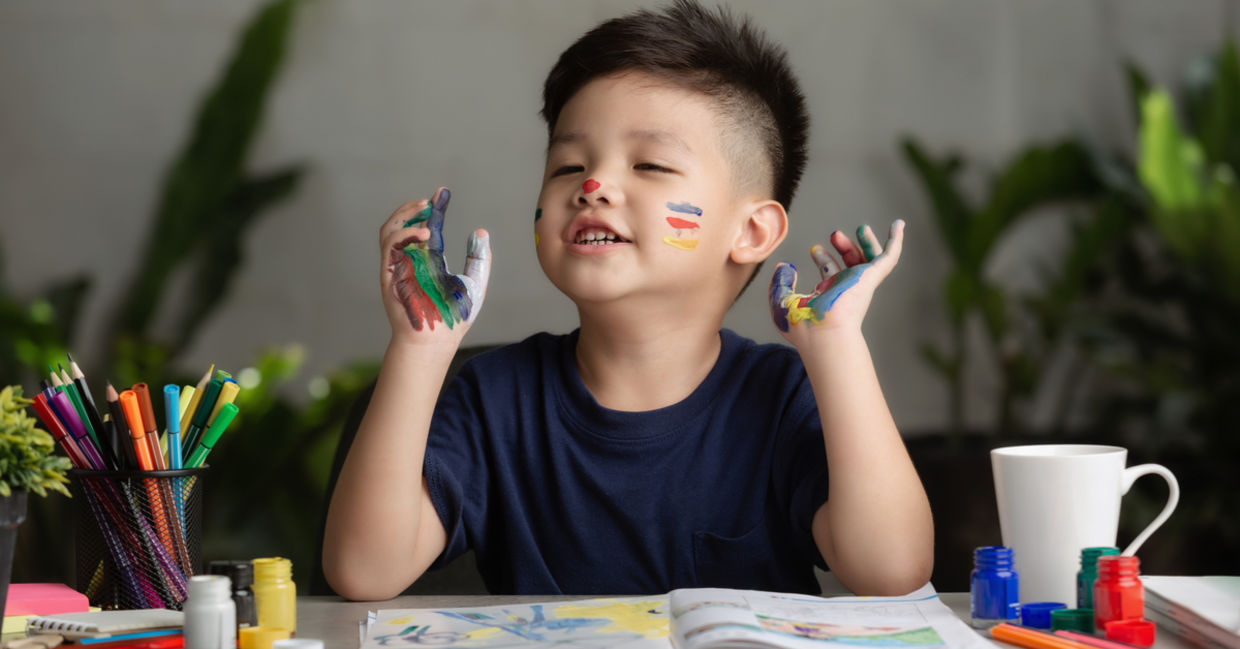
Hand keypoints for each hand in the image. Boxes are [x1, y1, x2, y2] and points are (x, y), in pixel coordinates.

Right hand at [380, 187, 490, 343]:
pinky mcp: (390, 274)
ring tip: (425, 210)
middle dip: (413, 208)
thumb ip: (479, 258)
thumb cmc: (454, 317)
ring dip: (404, 215)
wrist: (437, 340)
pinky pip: (390, 245)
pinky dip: (405, 233)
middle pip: (402, 224)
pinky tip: (427, 232)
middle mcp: (411, 260)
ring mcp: (398, 266)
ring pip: (389, 230)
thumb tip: (480, 232)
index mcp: (428, 261)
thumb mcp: (475, 282)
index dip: (433, 209)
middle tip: (430, 200)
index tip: (442, 193)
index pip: (427, 227)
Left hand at [768, 220, 903, 342]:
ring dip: (866, 243)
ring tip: (861, 227)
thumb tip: (784, 266)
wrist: (821, 331)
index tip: (814, 249)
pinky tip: (899, 224)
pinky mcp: (871, 277)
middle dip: (844, 248)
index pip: (831, 273)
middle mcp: (846, 289)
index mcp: (828, 295)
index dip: (823, 259)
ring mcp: (860, 283)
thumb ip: (780, 283)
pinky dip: (895, 240)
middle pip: (850, 265)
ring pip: (870, 260)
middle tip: (834, 234)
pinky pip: (889, 257)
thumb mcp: (781, 300)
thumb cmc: (801, 323)